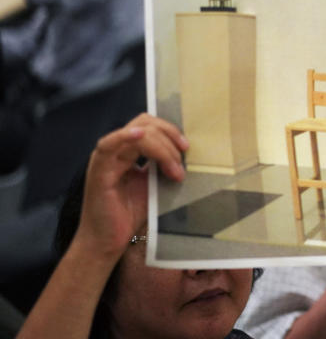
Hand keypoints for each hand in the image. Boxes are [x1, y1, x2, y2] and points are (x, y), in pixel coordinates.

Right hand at [75, 114, 188, 260]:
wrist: (108, 241)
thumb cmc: (128, 214)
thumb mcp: (153, 183)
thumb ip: (162, 165)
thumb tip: (182, 152)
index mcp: (127, 151)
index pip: (150, 127)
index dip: (170, 132)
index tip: (186, 148)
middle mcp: (115, 151)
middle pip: (145, 124)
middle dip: (169, 137)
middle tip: (182, 160)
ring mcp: (105, 159)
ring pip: (137, 134)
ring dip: (162, 148)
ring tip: (174, 170)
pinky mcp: (98, 172)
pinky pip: (108, 145)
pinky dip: (125, 136)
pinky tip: (139, 135)